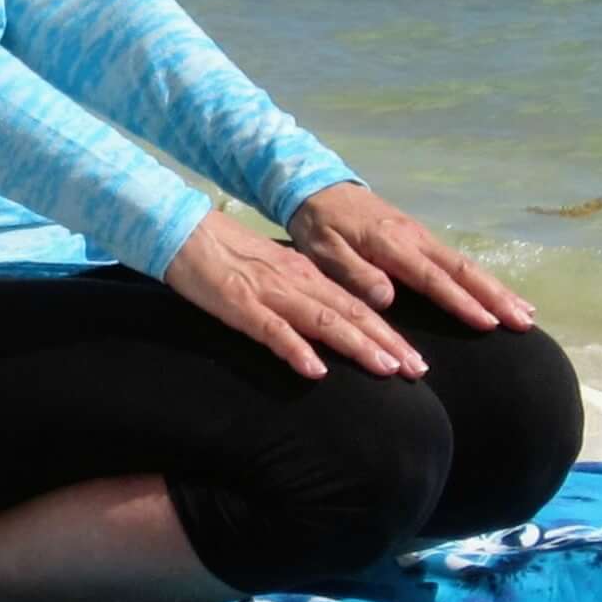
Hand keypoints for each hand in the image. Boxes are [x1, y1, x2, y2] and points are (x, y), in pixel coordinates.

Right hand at [162, 209, 429, 382]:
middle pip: (351, 314)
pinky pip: (273, 331)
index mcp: (307, 275)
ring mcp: (271, 293)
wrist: (184, 231)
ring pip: (323, 321)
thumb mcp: (275, 273)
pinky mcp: (241, 305)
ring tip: (386, 369)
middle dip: (387, 343)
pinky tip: (315, 371)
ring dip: (357, 345)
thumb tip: (332, 327)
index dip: (389, 334)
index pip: (357, 307)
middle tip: (417, 370)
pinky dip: (297, 350)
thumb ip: (303, 296)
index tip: (415, 361)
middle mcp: (298, 283)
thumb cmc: (228, 256)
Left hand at [284, 184, 534, 333]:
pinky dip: (480, 279)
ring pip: (465, 265)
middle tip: (525, 321)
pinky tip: (494, 295)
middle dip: (495, 296)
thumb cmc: (319, 224)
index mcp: (391, 243)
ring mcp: (421, 235)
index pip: (432, 278)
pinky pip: (455, 261)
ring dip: (496, 289)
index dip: (461, 302)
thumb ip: (354, 272)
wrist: (318, 185)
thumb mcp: (323, 250)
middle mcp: (414, 238)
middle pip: (462, 270)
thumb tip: (388, 298)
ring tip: (524, 312)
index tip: (488, 323)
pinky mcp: (420, 236)